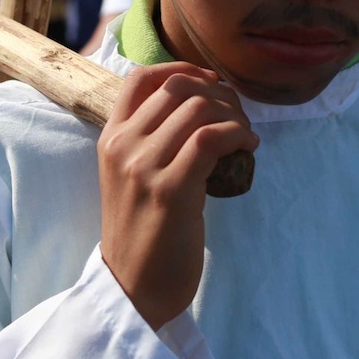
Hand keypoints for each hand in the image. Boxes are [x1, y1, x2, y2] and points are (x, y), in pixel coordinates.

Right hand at [98, 63, 258, 330]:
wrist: (132, 288)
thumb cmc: (141, 232)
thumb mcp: (131, 176)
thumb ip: (151, 141)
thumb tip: (199, 106)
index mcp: (110, 138)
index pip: (141, 77)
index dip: (183, 69)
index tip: (212, 84)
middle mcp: (123, 145)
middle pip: (179, 87)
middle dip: (219, 93)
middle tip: (238, 117)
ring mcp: (143, 166)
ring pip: (199, 108)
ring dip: (235, 116)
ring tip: (245, 137)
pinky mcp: (171, 190)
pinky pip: (212, 138)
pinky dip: (238, 135)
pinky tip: (248, 149)